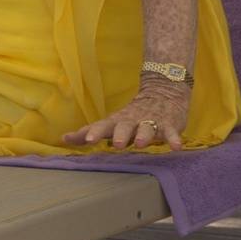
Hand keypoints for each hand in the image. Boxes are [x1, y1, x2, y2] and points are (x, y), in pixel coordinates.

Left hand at [62, 82, 189, 150]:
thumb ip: (90, 132)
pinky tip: (176, 147)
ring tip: (141, 144)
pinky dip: (174, 138)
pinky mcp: (169, 124)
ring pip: (147, 128)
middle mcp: (132, 120)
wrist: (163, 92)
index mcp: (117, 121)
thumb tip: (64, 138)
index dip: (94, 132)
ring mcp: (151, 121)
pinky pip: (171, 132)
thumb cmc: (131, 115)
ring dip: (144, 135)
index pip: (102, 126)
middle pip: (124, 126)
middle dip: (119, 134)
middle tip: (115, 144)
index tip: (87, 140)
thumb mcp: (111, 123)